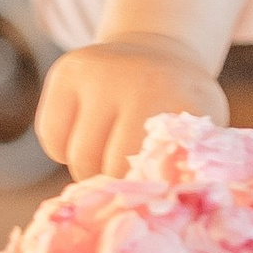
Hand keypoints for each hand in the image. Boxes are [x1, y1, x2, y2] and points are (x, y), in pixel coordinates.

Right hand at [36, 34, 226, 182]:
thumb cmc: (179, 106)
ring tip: (107, 155)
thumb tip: (170, 201)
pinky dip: (63, 149)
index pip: (152, 172)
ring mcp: (97, 73)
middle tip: (127, 175)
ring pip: (77, 156)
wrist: (156, 51)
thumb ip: (190, 166)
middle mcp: (137, 81)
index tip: (148, 195)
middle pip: (109, 167)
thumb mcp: (200, 129)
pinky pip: (51, 137)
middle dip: (115, 183)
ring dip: (88, 169)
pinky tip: (86, 135)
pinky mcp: (66, 72)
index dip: (147, 191)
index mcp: (179, 100)